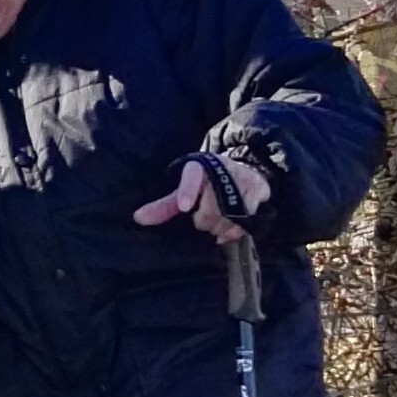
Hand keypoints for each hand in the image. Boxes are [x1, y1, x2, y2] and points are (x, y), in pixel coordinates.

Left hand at [130, 154, 271, 245]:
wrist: (243, 171)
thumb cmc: (207, 184)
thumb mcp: (184, 191)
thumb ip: (164, 206)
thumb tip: (138, 218)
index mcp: (198, 166)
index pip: (192, 177)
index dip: (188, 191)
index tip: (185, 206)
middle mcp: (221, 168)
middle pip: (209, 209)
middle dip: (204, 220)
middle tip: (203, 216)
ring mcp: (242, 178)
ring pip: (227, 218)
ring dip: (219, 227)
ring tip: (217, 219)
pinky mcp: (258, 190)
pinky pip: (244, 222)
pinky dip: (235, 230)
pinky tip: (230, 226)